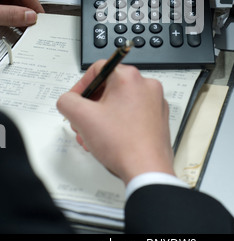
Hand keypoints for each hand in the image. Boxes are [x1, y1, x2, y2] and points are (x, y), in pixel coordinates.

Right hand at [57, 62, 174, 184]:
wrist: (147, 170)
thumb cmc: (123, 143)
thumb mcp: (82, 118)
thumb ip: (67, 102)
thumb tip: (68, 100)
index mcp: (129, 77)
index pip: (98, 69)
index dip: (81, 86)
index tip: (75, 101)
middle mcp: (146, 85)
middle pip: (109, 87)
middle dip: (91, 106)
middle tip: (82, 122)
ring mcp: (155, 102)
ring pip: (120, 102)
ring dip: (102, 117)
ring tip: (94, 136)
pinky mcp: (159, 118)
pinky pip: (133, 114)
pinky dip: (118, 123)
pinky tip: (109, 140)